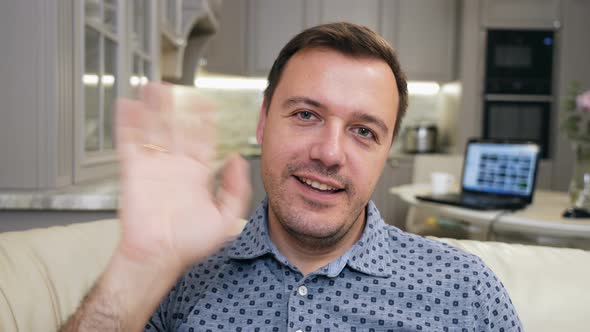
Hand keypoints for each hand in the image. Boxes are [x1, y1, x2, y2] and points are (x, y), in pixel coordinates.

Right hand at [115, 83, 250, 271]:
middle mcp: (175, 167)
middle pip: (176, 128)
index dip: (204, 120)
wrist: (158, 255)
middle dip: (177, 107)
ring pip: (153, 129)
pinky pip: (129, 142)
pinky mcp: (134, 171)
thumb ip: (237, 189)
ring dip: (153, 108)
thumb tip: (238, 160)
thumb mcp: (226, 217)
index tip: (207, 102)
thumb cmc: (189, 244)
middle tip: (177, 87)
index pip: (202, 139)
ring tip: (154, 87)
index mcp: (197, 174)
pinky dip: (127, 123)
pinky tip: (128, 105)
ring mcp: (154, 167)